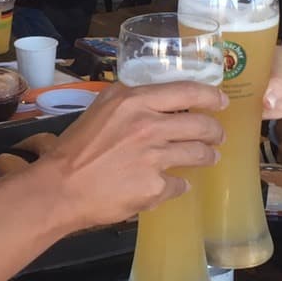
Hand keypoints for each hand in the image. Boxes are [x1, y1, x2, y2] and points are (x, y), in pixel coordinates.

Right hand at [38, 80, 225, 230]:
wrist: (60, 188)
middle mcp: (147, 124)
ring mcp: (154, 156)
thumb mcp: (100, 110)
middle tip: (217, 135)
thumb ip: (129, 103)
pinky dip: (179, 185)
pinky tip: (176, 185)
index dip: (210, 96)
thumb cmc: (73, 149)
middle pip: (200, 124)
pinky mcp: (155, 185)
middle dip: (215, 131)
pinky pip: (179, 184)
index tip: (221, 101)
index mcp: (133, 100)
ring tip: (209, 158)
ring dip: (207, 156)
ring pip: (198, 153)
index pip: (186, 91)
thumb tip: (155, 104)